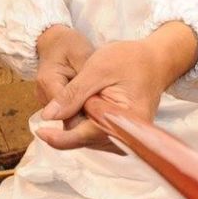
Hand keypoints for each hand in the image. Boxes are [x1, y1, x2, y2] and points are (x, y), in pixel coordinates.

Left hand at [35, 23, 197, 150]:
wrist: (156, 60)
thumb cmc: (131, 59)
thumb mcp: (97, 69)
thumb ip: (73, 94)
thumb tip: (48, 116)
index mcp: (126, 120)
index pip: (85, 136)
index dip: (60, 137)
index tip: (41, 132)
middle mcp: (129, 136)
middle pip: (86, 140)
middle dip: (69, 123)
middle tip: (67, 96)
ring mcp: (127, 136)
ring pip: (89, 138)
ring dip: (77, 121)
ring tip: (83, 94)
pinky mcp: (123, 133)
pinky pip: (97, 133)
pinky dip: (86, 121)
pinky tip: (87, 103)